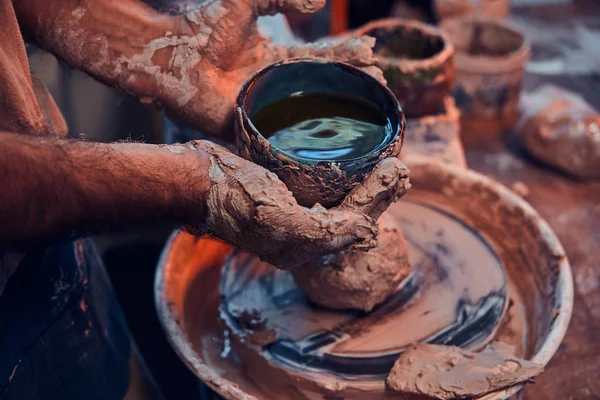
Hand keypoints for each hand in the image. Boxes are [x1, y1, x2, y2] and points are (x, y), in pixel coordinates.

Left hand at [153, 0, 380, 137]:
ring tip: (365, 108)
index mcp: (273, 58)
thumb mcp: (245, 1)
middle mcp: (272, 85)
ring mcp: (260, 107)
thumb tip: (319, 2)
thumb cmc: (200, 27)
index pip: (317, 58)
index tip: (370, 52)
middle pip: (318, 88)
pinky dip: (300, 140)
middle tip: (379, 84)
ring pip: (304, 113)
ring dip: (334, 112)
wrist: (166, 55)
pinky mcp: (246, 125)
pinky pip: (276, 135)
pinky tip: (324, 144)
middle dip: (349, 84)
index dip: (344, 56)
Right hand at [190, 141, 408, 268]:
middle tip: (400, 169)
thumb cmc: (231, 198)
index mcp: (299, 247)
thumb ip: (322, 231)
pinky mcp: (280, 192)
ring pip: (337, 200)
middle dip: (377, 194)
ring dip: (364, 183)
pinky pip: (319, 188)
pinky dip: (340, 176)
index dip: (377, 201)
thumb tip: (366, 231)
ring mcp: (288, 213)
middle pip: (348, 214)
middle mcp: (297, 234)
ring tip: (388, 164)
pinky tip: (351, 163)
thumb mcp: (278, 219)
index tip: (398, 172)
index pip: (350, 225)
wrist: (193, 181)